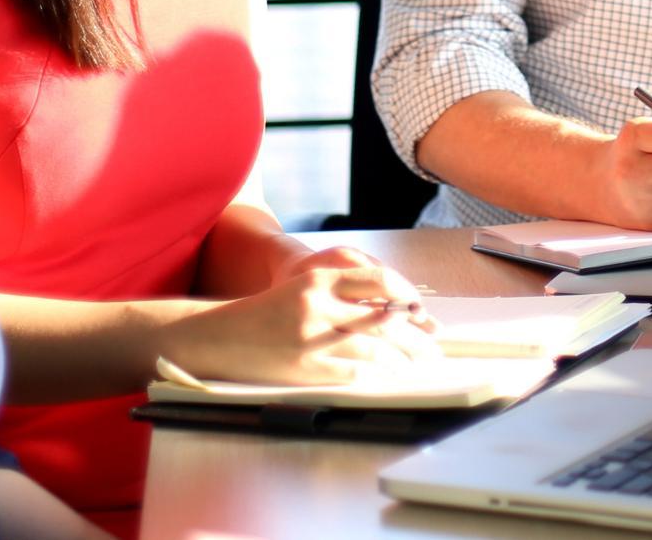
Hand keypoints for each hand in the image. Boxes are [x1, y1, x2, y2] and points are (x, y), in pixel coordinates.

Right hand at [164, 262, 441, 384]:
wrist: (218, 337)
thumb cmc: (266, 314)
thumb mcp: (303, 291)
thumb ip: (341, 296)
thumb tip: (392, 310)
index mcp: (318, 278)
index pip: (379, 280)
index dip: (406, 295)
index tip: (420, 310)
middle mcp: (317, 304)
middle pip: (383, 318)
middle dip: (414, 334)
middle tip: (432, 345)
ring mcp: (310, 337)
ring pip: (373, 346)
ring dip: (401, 356)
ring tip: (416, 362)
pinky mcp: (303, 367)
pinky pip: (350, 371)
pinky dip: (373, 372)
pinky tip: (386, 374)